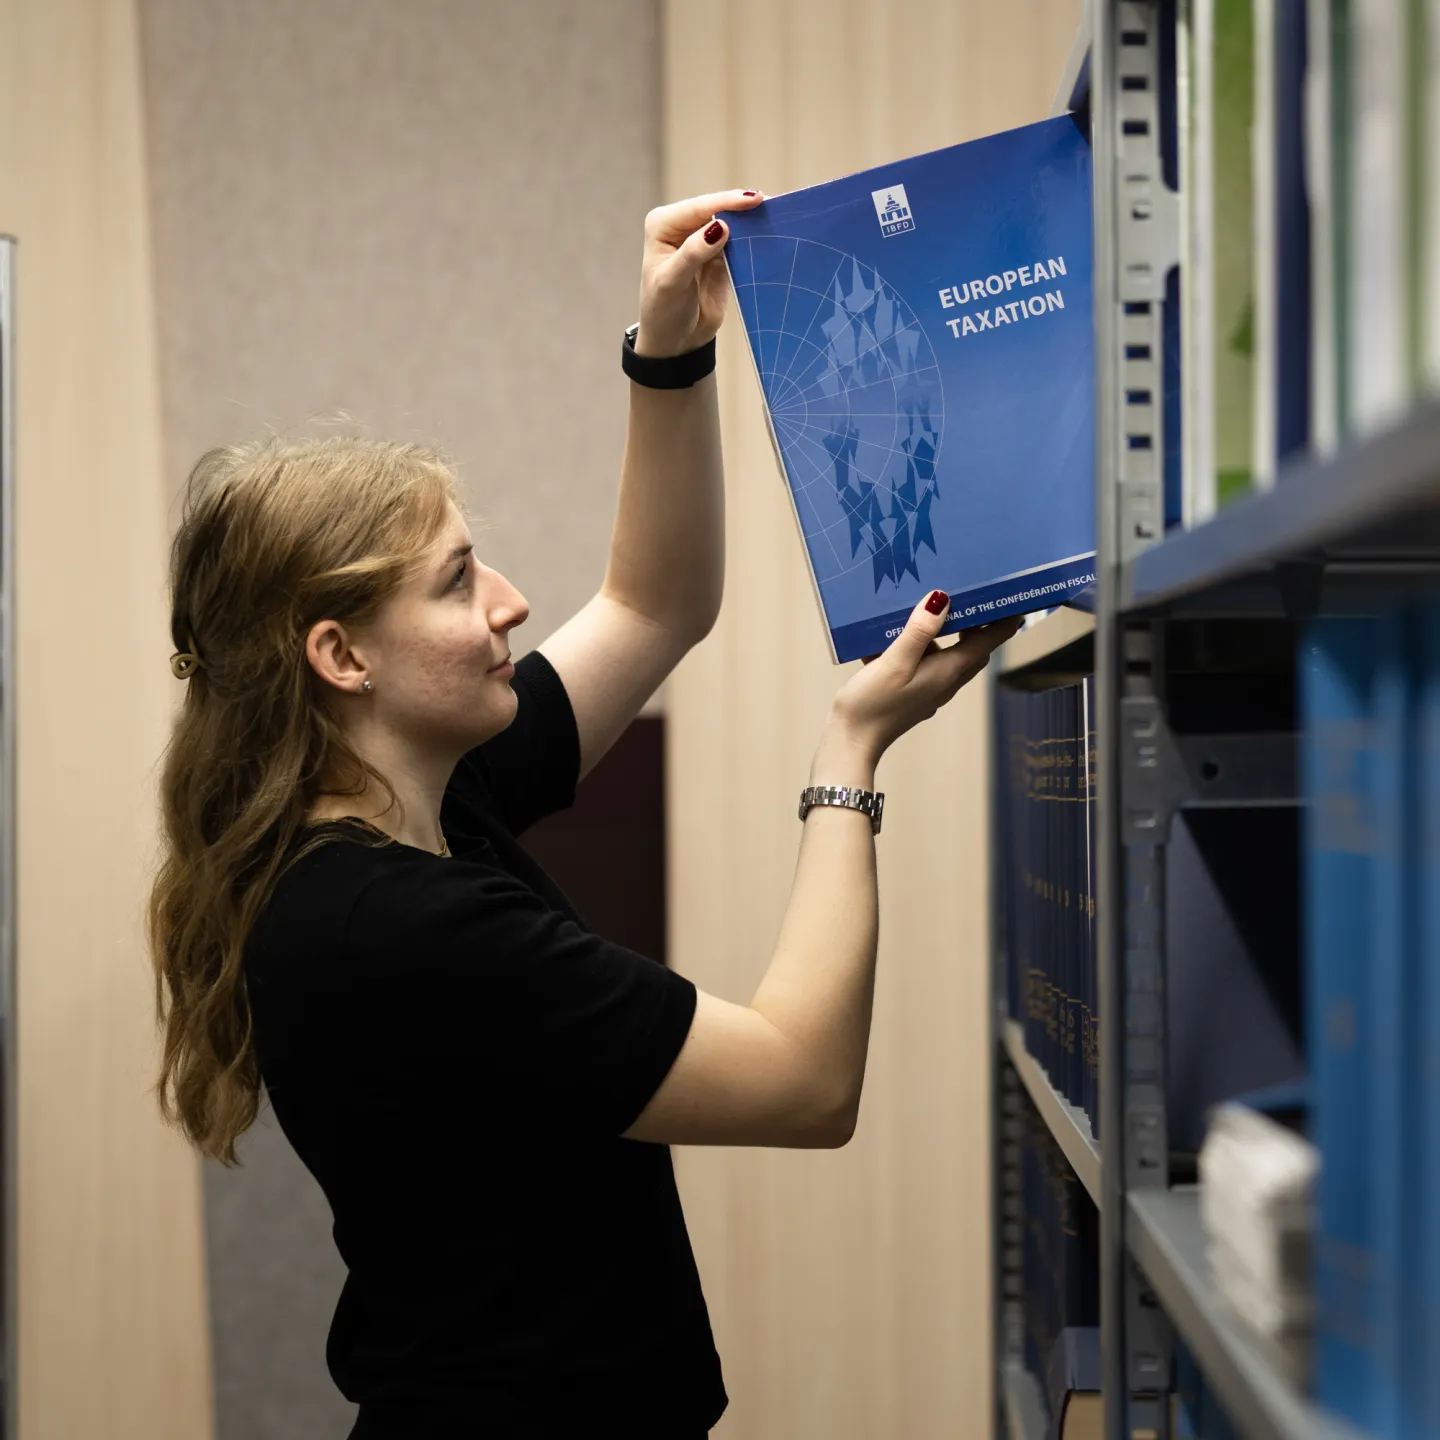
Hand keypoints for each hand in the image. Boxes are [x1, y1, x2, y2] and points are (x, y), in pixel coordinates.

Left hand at [633, 189, 765, 358]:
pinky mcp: (721, 256)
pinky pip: (740, 242)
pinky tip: (771, 234)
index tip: (753, 200)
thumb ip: (694, 252)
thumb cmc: (664, 310)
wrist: (675, 340)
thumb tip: (720, 225)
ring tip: (777, 214)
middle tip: (773, 204)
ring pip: (732, 223)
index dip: (727, 202)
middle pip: (718, 209)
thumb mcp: (673, 282)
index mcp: (664, 224)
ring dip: (751, 222)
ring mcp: (704, 239)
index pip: (700, 207)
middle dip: (743, 208)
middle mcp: (683, 226)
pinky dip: (754, 239)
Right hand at [824, 592, 1022, 766]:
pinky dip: (919, 649)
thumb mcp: (895, 661)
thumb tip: (942, 599)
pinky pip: (924, 665)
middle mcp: (945, 682)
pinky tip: (891, 638)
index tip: (1016, 600)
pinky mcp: (911, 694)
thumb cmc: (873, 703)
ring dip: (945, 635)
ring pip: (948, 657)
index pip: (987, 642)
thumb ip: (920, 631)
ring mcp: (929, 690)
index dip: (1004, 621)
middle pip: (972, 650)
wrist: (851, 741)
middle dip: (978, 625)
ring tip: (929, 610)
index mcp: (948, 672)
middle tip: (973, 597)